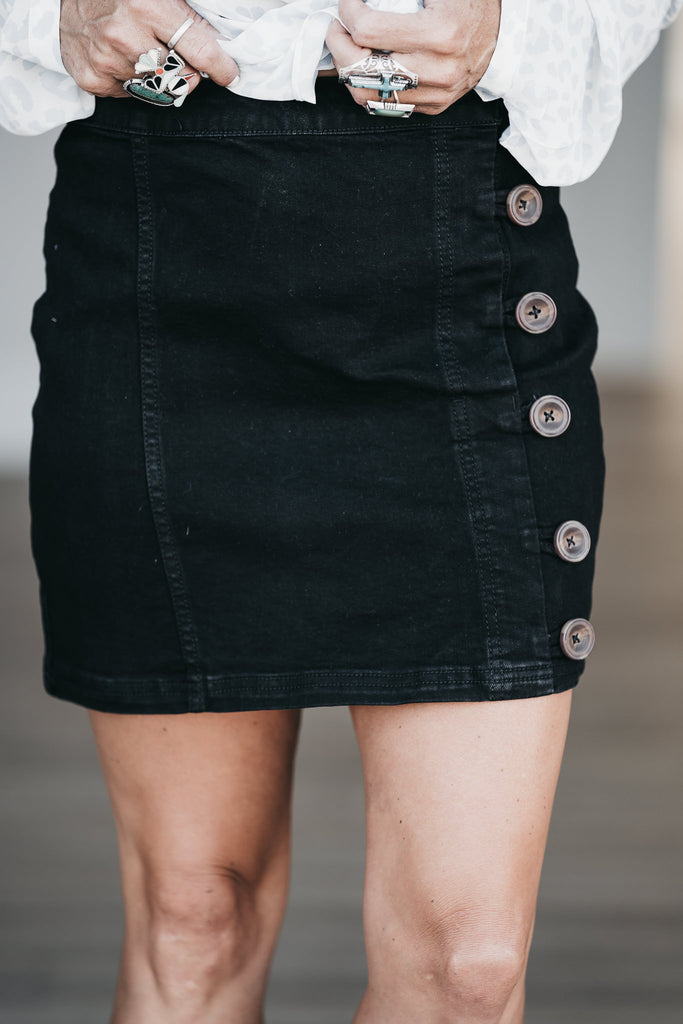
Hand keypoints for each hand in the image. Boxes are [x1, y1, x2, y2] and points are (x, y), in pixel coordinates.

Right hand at [59, 0, 238, 98]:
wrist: (62, 0)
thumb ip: (187, 13)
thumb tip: (220, 41)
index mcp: (146, 6)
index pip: (200, 50)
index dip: (221, 66)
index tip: (230, 74)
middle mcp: (125, 35)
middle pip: (182, 76)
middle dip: (189, 71)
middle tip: (180, 58)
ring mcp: (107, 61)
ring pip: (158, 89)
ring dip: (160, 77)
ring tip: (145, 52)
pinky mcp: (93, 80)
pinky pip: (131, 95)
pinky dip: (134, 82)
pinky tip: (123, 60)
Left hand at [327, 0, 500, 114]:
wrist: (502, 32)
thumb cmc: (468, 2)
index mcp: (441, 34)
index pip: (369, 30)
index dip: (348, 13)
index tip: (347, 3)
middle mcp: (440, 69)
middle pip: (364, 69)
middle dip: (339, 45)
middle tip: (337, 28)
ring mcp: (438, 93)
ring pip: (369, 95)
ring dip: (348, 72)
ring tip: (347, 49)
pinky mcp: (435, 105)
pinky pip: (387, 105)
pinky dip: (369, 86)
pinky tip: (366, 68)